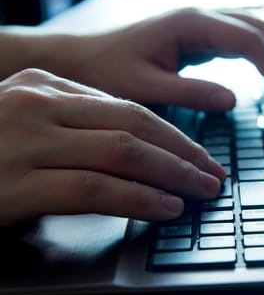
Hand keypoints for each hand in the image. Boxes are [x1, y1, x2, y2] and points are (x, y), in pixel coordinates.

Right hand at [0, 68, 225, 226]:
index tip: (199, 155)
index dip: (173, 135)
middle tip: (213, 173)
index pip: (129, 109)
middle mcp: (38, 105)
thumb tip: (136, 147)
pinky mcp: (16, 181)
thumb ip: (75, 126)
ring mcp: (26, 140)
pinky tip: (166, 207)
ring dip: (173, 174)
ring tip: (202, 190)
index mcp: (45, 88)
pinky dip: (139, 199)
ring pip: (124, 152)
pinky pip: (96, 188)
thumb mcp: (27, 126)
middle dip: (184, 152)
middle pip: (136, 126)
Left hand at [55, 7, 263, 110]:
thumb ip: (190, 92)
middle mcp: (202, 17)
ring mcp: (203, 25)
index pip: (249, 40)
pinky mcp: (201, 38)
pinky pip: (243, 42)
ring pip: (257, 32)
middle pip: (262, 30)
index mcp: (191, 24)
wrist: (83, 58)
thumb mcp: (146, 87)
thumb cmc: (107, 71)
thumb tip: (234, 100)